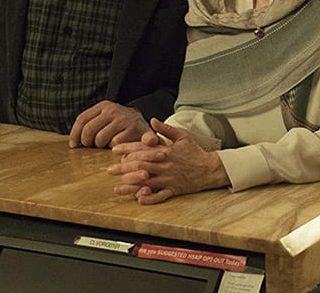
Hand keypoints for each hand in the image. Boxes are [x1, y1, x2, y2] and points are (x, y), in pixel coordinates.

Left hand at [69, 100, 147, 147]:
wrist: (145, 125)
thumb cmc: (120, 126)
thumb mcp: (106, 119)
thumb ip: (90, 125)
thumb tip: (73, 144)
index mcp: (104, 106)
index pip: (82, 119)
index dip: (75, 134)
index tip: (74, 145)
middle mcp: (113, 110)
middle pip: (88, 130)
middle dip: (87, 143)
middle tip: (92, 147)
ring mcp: (123, 119)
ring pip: (100, 139)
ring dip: (101, 146)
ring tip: (107, 145)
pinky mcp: (132, 130)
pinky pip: (114, 144)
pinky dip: (114, 148)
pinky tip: (119, 146)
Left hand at [109, 118, 228, 203]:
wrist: (210, 168)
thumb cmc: (195, 151)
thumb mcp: (182, 136)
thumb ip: (166, 129)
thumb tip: (152, 120)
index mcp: (166, 151)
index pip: (143, 149)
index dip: (127, 149)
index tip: (114, 150)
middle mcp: (165, 165)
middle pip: (140, 166)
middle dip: (123, 168)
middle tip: (109, 170)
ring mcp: (169, 179)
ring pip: (147, 182)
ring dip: (131, 185)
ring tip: (117, 187)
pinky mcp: (174, 190)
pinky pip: (160, 196)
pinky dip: (150, 198)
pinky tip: (139, 199)